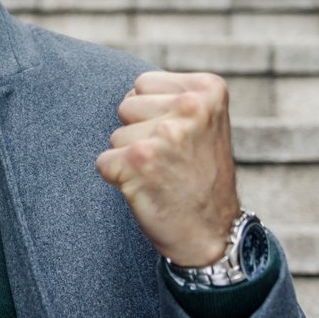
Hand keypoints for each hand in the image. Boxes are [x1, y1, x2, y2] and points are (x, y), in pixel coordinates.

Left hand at [96, 72, 240, 266]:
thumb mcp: (205, 124)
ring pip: (115, 135)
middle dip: (140, 132)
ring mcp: (165, 133)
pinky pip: (104, 161)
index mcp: (208, 89)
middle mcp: (190, 106)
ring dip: (131, 157)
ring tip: (162, 175)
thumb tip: (129, 92)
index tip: (181, 140)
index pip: (144, 83)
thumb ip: (173, 99)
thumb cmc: (202, 177)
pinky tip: (148, 190)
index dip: (153, 115)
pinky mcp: (139, 161)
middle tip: (170, 161)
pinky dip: (118, 179)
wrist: (214, 234)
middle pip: (127, 105)